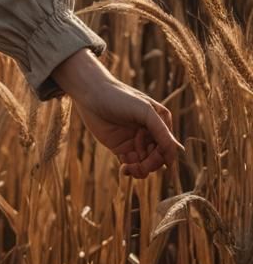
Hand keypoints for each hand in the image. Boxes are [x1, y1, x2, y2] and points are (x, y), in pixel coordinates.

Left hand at [53, 51, 182, 178]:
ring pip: (145, 164)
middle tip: (137, 166)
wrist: (90, 94)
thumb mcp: (144, 110)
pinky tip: (123, 168)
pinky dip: (130, 169)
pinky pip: (131, 165)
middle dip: (149, 165)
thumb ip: (161, 131)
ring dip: (139, 170)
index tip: (148, 159)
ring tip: (128, 167)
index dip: (161, 157)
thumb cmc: (119, 97)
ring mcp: (135, 141)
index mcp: (160, 122)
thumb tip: (175, 153)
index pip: (167, 147)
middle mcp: (150, 133)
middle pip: (157, 158)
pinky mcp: (121, 148)